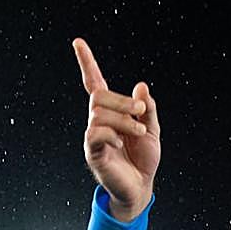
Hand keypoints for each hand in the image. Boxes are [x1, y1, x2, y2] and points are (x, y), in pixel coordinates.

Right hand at [73, 37, 159, 221]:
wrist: (142, 187)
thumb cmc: (144, 160)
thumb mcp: (152, 129)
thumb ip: (146, 108)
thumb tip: (140, 86)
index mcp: (111, 114)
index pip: (94, 83)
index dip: (87, 63)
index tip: (78, 42)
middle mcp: (98, 123)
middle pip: (98, 97)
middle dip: (122, 101)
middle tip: (140, 112)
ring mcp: (93, 138)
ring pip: (99, 114)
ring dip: (124, 120)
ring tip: (140, 132)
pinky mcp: (93, 153)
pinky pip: (95, 134)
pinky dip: (112, 134)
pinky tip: (122, 144)